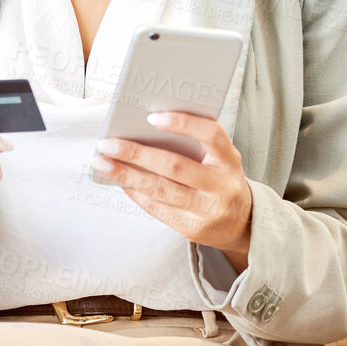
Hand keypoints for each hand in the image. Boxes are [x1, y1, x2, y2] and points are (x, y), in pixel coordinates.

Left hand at [91, 111, 252, 264]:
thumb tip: (147, 127)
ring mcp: (207, 211)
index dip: (184, 124)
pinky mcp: (192, 229)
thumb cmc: (222, 179)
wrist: (243, 223)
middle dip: (137, 154)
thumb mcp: (221, 159)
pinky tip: (120, 180)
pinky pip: (157, 208)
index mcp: (230, 160)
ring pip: (161, 190)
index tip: (152, 117)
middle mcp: (221, 186)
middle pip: (175, 167)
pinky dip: (135, 193)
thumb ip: (197, 144)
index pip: (211, 136)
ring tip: (102, 162)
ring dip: (127, 175)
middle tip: (108, 143)